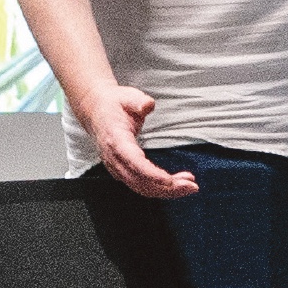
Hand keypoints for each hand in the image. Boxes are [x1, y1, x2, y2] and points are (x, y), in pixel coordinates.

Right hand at [80, 84, 196, 198]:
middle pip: (140, 181)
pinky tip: (175, 184)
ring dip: (166, 191)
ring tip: (189, 185)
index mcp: (116, 140)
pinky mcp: (121, 171)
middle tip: (191, 186)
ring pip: (141, 187)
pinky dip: (158, 188)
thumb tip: (148, 105)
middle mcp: (114, 159)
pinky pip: (140, 186)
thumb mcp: (128, 97)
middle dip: (166, 188)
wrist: (95, 110)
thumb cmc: (114, 104)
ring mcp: (116, 167)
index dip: (152, 175)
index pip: (134, 163)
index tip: (170, 181)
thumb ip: (139, 102)